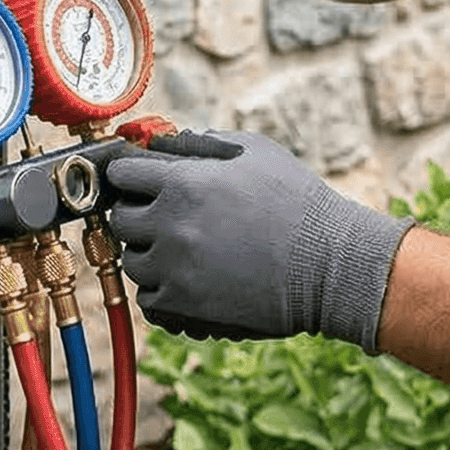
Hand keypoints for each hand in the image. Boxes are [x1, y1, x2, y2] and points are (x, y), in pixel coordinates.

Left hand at [102, 128, 412, 351]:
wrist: (329, 263)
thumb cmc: (297, 201)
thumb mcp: (254, 151)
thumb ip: (205, 143)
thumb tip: (173, 143)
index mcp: (182, 181)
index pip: (121, 173)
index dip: (129, 174)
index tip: (138, 180)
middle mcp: (170, 224)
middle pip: (120, 220)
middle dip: (138, 214)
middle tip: (163, 216)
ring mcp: (175, 268)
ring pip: (132, 262)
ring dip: (150, 255)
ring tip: (183, 250)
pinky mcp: (186, 305)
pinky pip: (149, 300)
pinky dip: (161, 291)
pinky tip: (186, 279)